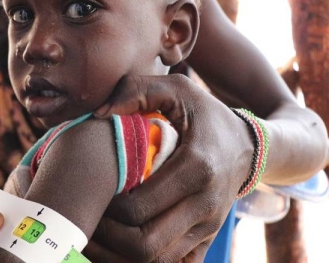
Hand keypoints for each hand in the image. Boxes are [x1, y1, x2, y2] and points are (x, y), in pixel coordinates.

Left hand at [87, 74, 253, 261]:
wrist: (249, 146)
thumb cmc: (205, 116)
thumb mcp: (177, 90)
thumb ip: (135, 90)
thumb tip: (99, 114)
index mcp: (196, 168)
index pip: (138, 208)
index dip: (105, 209)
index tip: (90, 195)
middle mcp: (206, 205)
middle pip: (145, 245)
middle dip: (107, 238)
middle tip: (86, 220)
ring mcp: (208, 227)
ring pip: (156, 262)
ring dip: (119, 255)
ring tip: (95, 234)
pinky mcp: (208, 240)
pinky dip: (142, 262)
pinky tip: (121, 246)